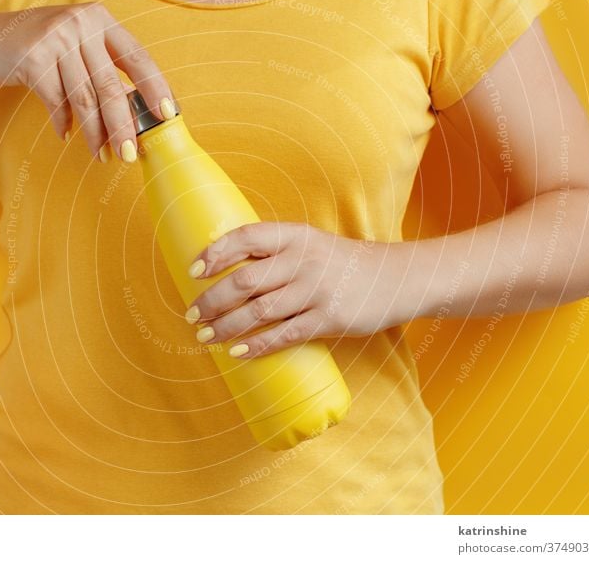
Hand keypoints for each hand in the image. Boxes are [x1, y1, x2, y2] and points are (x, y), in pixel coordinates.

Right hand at [0, 3, 173, 160]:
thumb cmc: (42, 51)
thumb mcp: (77, 47)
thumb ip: (104, 70)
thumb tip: (136, 116)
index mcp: (101, 21)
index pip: (138, 57)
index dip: (155, 87)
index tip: (167, 115)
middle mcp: (81, 24)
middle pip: (111, 85)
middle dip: (123, 125)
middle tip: (130, 154)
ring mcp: (55, 39)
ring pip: (84, 98)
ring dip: (95, 134)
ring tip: (103, 156)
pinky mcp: (33, 57)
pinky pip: (56, 102)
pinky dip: (63, 123)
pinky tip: (66, 135)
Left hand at [185, 222, 416, 357]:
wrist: (396, 277)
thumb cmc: (341, 263)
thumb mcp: (310, 244)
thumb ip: (275, 252)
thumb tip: (225, 270)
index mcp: (295, 235)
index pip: (246, 237)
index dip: (215, 253)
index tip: (193, 272)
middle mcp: (303, 260)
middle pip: (245, 280)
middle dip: (211, 300)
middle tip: (192, 316)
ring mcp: (317, 290)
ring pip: (259, 311)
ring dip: (226, 326)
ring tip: (206, 337)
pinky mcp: (329, 319)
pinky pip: (284, 335)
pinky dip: (257, 346)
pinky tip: (237, 352)